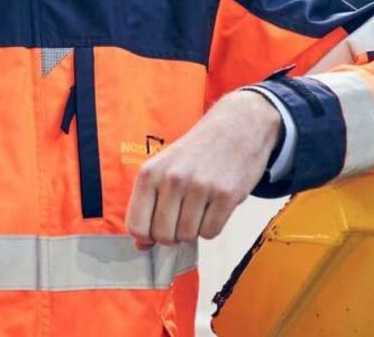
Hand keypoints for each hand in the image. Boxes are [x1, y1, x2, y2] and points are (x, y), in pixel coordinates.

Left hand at [124, 90, 280, 247]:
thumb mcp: (164, 169)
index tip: (155, 229)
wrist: (236, 127)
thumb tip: (140, 245)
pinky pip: (211, 233)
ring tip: (198, 208)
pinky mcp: (226, 195)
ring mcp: (200, 187)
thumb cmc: (196, 152)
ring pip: (187, 237)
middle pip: (163, 236)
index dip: (146, 236)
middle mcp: (173, 179)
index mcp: (150, 173)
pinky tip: (214, 207)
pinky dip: (212, 227)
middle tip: (181, 217)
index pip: (137, 226)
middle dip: (172, 235)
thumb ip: (148, 205)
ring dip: (193, 230)